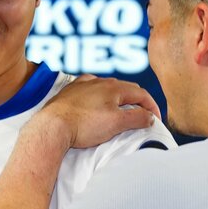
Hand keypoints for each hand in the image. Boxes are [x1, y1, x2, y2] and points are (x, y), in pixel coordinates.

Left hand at [35, 75, 160, 150]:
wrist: (52, 126)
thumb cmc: (84, 125)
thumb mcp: (117, 124)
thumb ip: (137, 118)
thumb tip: (150, 116)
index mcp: (114, 87)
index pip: (141, 93)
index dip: (152, 106)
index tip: (156, 119)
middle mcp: (99, 81)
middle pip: (125, 88)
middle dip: (136, 101)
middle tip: (142, 115)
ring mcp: (83, 85)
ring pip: (106, 88)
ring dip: (117, 98)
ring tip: (120, 110)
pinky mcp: (69, 92)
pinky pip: (89, 89)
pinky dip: (98, 96)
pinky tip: (95, 101)